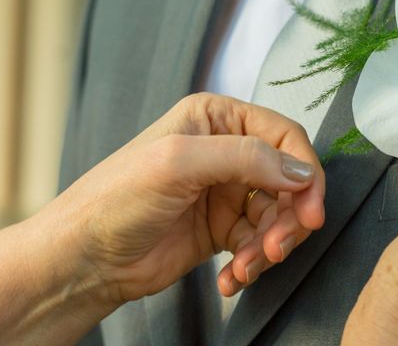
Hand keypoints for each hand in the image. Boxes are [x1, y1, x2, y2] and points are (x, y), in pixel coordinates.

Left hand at [36, 93, 324, 303]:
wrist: (85, 260)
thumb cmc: (116, 199)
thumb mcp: (179, 163)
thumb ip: (245, 158)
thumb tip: (301, 171)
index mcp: (216, 118)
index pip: (283, 136)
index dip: (305, 172)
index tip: (311, 210)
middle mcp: (225, 151)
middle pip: (286, 180)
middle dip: (288, 217)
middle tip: (276, 247)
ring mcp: (224, 191)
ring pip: (276, 215)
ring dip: (269, 245)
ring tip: (246, 267)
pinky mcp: (221, 228)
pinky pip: (257, 243)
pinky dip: (252, 263)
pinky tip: (231, 278)